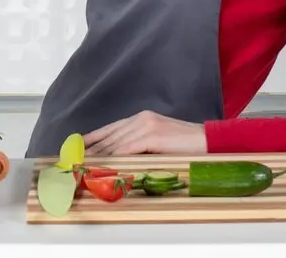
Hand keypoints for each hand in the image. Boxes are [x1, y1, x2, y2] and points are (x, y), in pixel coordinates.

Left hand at [83, 110, 206, 155]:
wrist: (210, 141)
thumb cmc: (187, 147)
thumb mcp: (159, 144)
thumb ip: (140, 146)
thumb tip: (119, 160)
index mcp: (142, 118)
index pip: (110, 129)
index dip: (92, 139)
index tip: (77, 148)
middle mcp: (141, 118)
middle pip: (109, 136)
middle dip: (91, 150)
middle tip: (74, 161)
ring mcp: (147, 125)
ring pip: (115, 143)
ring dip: (98, 157)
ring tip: (83, 167)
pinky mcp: (153, 135)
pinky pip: (127, 149)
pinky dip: (113, 158)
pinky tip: (103, 166)